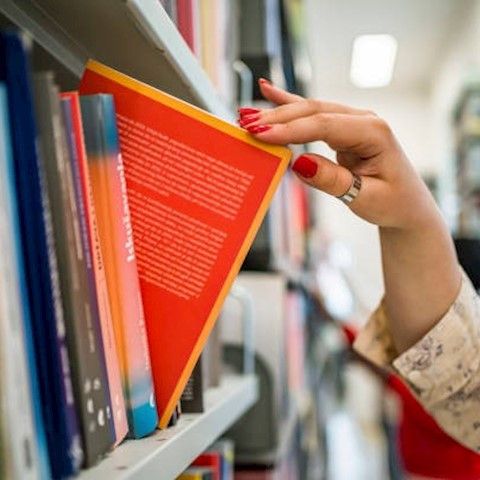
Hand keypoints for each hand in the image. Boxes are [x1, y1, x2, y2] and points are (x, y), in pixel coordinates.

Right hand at [238, 80, 439, 230]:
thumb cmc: (392, 202)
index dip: (290, 129)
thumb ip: (333, 180)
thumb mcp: (366, 198)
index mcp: (373, 132)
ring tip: (246, 115)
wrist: (406, 204)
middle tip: (245, 125)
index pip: (324, 125)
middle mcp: (363, 120)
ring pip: (309, 110)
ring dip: (277, 112)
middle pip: (313, 111)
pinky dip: (289, 103)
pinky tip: (268, 90)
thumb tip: (298, 163)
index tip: (261, 135)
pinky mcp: (341, 128)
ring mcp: (352, 121)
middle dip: (277, 118)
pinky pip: (312, 113)